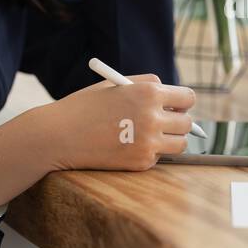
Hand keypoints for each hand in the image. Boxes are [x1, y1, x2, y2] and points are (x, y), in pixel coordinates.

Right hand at [36, 74, 196, 171]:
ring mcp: (148, 143)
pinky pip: (159, 157)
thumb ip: (146, 85)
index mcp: (148, 93)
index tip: (176, 106)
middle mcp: (153, 118)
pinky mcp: (141, 163)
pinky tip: (128, 147)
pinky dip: (150, 153)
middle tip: (164, 123)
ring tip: (149, 135)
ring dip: (170, 140)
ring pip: (180, 143)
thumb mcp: (116, 84)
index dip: (182, 102)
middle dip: (177, 122)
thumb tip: (172, 95)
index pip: (188, 98)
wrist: (58, 135)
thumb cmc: (85, 106)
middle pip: (187, 123)